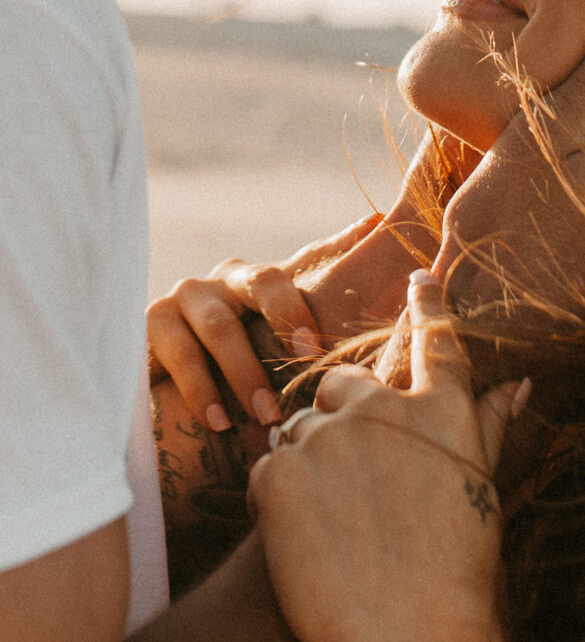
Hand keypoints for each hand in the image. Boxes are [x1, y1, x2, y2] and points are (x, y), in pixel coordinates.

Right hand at [147, 215, 378, 430]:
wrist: (183, 371)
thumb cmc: (251, 343)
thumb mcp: (288, 311)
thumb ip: (331, 265)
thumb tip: (379, 219)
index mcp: (253, 279)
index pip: (277, 278)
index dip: (292, 311)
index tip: (311, 354)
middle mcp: (216, 284)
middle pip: (243, 301)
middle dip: (261, 358)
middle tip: (279, 405)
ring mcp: (178, 303)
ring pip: (212, 330)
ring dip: (232, 379)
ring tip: (252, 420)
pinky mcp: (147, 329)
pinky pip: (170, 354)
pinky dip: (196, 390)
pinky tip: (215, 422)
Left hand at [248, 271, 520, 641]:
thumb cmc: (456, 573)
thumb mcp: (480, 491)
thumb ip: (488, 426)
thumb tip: (519, 383)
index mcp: (443, 411)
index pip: (437, 342)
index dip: (429, 305)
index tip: (420, 276)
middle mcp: (385, 409)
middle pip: (344, 384)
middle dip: (342, 417)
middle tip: (355, 477)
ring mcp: (330, 438)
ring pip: (301, 427)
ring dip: (309, 460)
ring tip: (333, 521)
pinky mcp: (280, 473)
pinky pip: (268, 464)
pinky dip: (277, 494)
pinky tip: (302, 537)